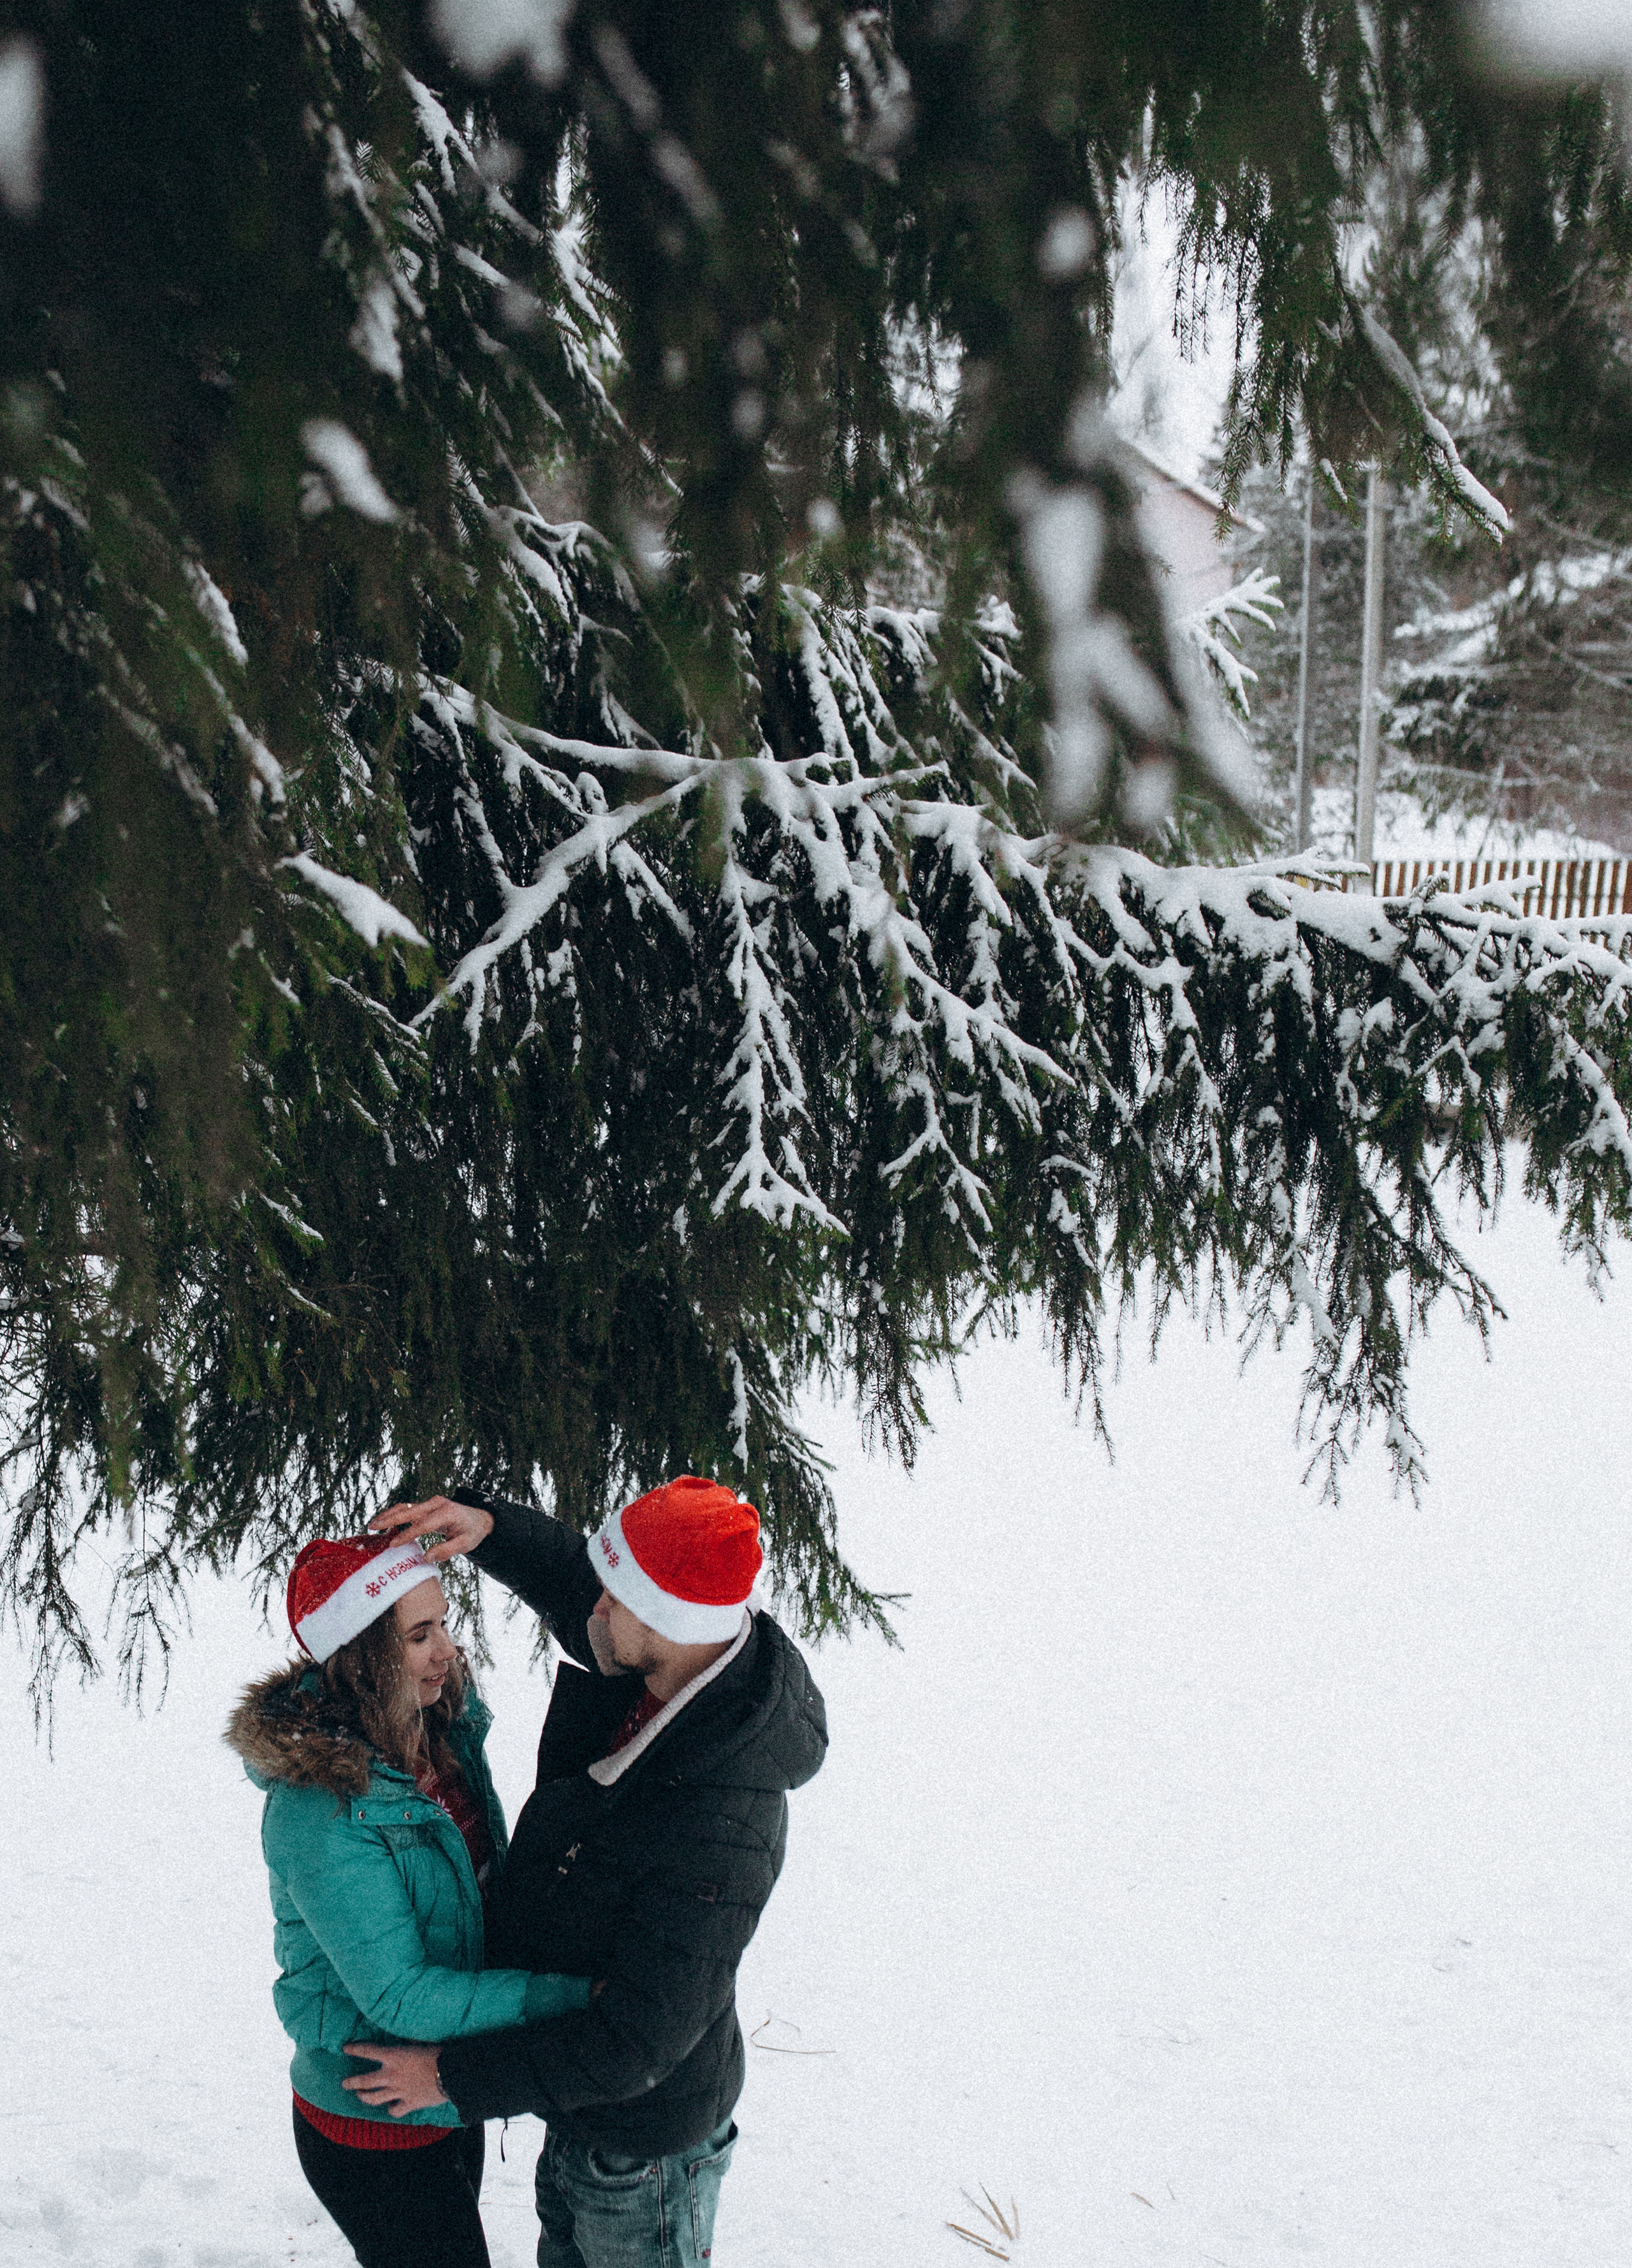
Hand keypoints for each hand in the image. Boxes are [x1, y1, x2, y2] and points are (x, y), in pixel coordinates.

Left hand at [342, 2040, 449, 2115]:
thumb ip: (409, 2045)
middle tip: (344, 2083)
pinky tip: (391, 2108)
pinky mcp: (408, 2104)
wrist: (452, 2074)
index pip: (368, 2051)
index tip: (345, 2048)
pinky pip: (394, 2110)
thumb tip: (406, 2042)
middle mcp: (391, 2075)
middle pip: (365, 2081)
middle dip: (352, 2082)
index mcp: (394, 2056)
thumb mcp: (421, 2043)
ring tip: (360, 2096)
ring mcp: (398, 2091)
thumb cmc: (438, 2053)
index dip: (355, 2050)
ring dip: (364, 2097)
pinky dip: (391, 2110)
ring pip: (374, 2099)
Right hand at [369, 1493, 493, 1563]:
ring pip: (406, 1507)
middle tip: (372, 1527)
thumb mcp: (465, 1544)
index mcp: (447, 1512)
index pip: (423, 1524)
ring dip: (389, 1515)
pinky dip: (395, 1515)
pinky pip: (409, 1510)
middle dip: (390, 1518)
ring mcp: (431, 1503)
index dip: (407, 1535)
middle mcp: (437, 1504)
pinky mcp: (427, 1506)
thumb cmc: (472, 1532)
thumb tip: (425, 1557)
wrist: (480, 1518)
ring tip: (373, 1524)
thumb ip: (446, 1550)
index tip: (393, 1544)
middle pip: (410, 1510)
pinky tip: (384, 1522)